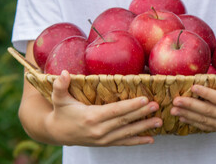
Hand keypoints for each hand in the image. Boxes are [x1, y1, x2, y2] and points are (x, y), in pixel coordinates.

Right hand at [45, 70, 162, 145]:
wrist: (57, 133)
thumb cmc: (61, 111)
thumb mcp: (59, 98)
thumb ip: (60, 85)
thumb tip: (64, 72)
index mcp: (90, 117)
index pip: (115, 110)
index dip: (130, 105)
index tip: (144, 99)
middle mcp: (98, 130)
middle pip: (124, 121)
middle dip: (142, 114)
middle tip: (156, 106)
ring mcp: (103, 139)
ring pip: (127, 133)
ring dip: (144, 127)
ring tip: (159, 121)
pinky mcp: (105, 143)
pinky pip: (124, 142)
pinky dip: (137, 141)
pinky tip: (151, 139)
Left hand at [170, 76, 215, 137]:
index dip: (206, 93)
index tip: (193, 87)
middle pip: (208, 111)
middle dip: (190, 106)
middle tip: (176, 101)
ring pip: (204, 120)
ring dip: (188, 115)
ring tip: (174, 110)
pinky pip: (206, 126)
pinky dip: (193, 123)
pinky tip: (182, 118)